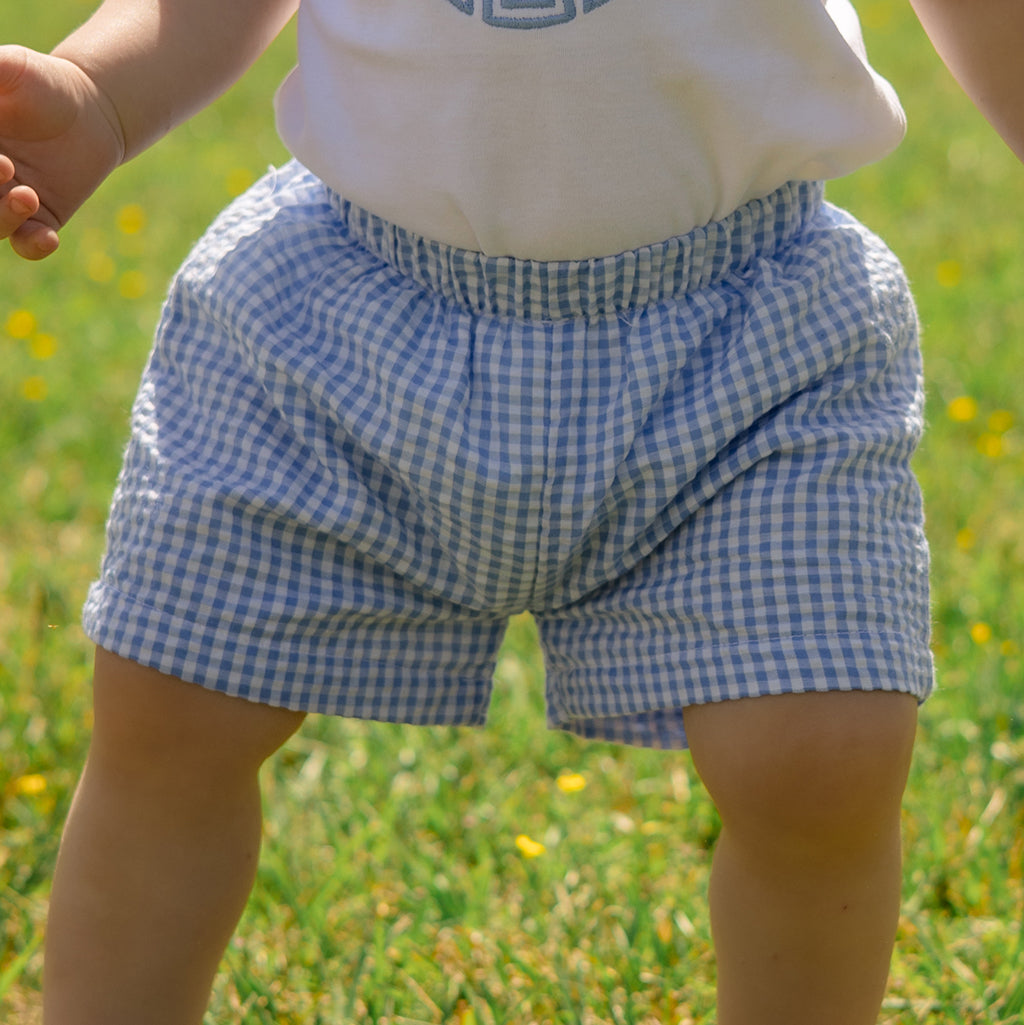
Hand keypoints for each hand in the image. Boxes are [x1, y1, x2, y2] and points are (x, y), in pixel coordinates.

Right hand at [0, 44, 124, 259]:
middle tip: (4, 166)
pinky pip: (28, 245)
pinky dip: (34, 246)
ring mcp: (6, 200)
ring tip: (28, 195)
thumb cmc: (42, 82)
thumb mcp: (8, 68)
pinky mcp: (41, 219)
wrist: (93, 109)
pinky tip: (48, 238)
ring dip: (4, 216)